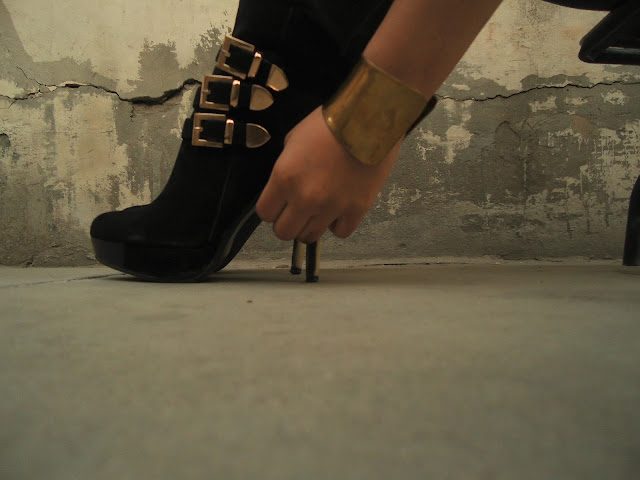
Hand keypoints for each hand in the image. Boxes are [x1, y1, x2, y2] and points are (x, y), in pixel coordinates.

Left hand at [256, 106, 400, 243]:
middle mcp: (305, 198)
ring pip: (310, 236)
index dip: (271, 208)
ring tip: (319, 210)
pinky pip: (340, 232)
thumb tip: (287, 185)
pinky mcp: (356, 210)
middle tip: (297, 210)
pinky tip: (339, 209)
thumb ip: (286, 168)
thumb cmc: (330, 123)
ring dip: (311, 225)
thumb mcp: (294, 139)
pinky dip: (338, 223)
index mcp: (284, 178)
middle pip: (284, 232)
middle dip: (288, 221)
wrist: (368, 119)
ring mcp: (331, 207)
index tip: (279, 202)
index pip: (265, 213)